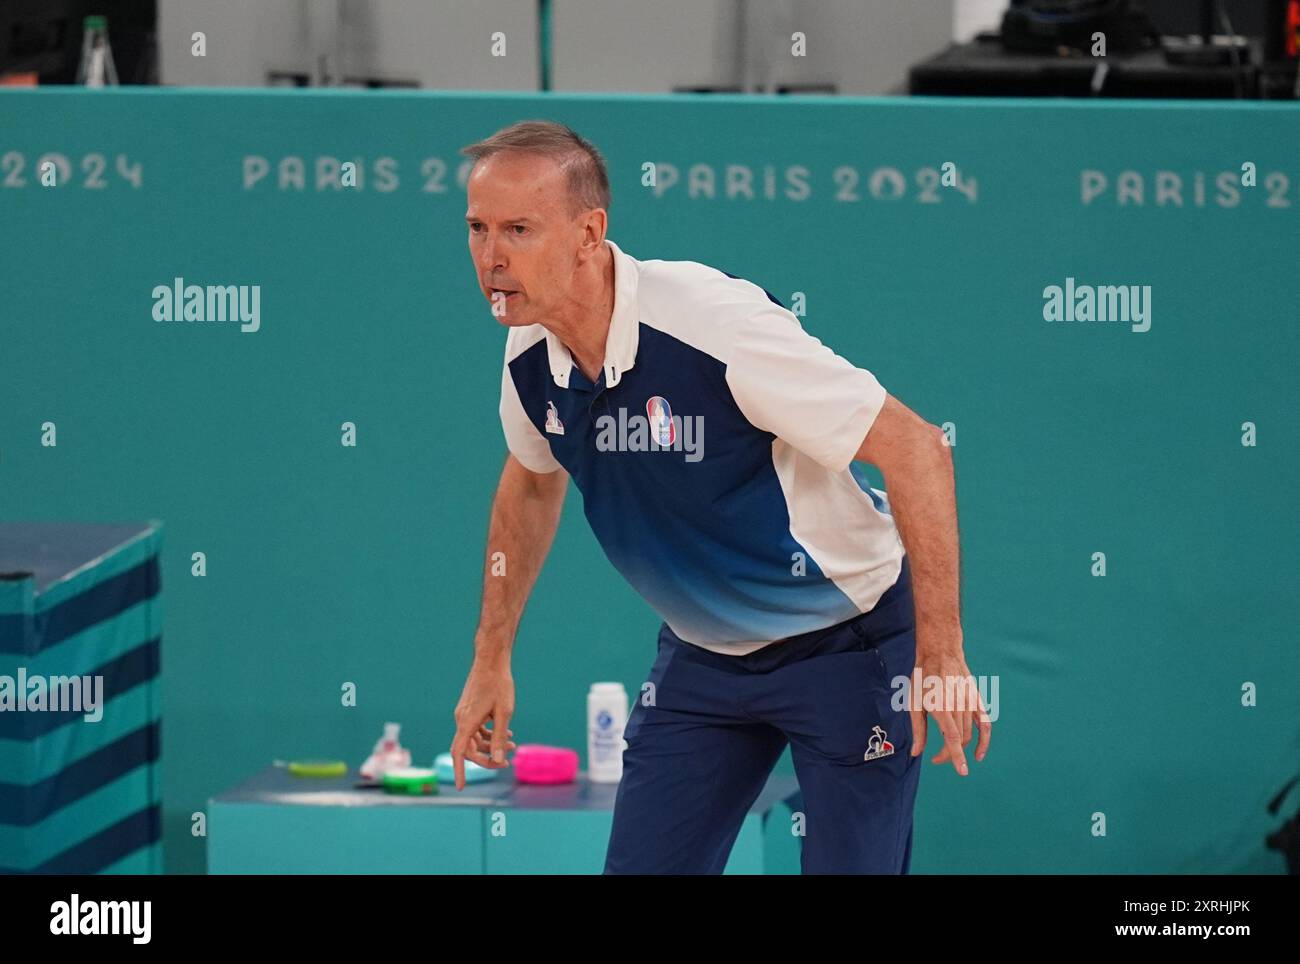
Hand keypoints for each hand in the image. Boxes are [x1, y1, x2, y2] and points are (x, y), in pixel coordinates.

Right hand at [450, 657, 516, 790]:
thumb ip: (500, 737)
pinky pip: (476, 728)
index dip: (459, 771)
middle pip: (468, 748)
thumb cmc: (499, 684)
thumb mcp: (504, 713)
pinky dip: (488, 734)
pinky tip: (506, 732)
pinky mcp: (469, 708)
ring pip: (474, 738)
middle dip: (486, 758)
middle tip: (506, 763)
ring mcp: (464, 713)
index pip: (458, 753)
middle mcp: (461, 719)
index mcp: (466, 722)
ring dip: (490, 745)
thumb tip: (497, 759)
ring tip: (513, 743)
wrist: (491, 660)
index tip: (460, 787)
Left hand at [908, 645, 990, 775]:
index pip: (953, 738)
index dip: (956, 756)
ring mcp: (970, 703)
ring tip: (948, 753)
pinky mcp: (977, 700)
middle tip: (936, 758)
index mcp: (941, 706)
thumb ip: (918, 730)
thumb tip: (916, 753)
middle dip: (949, 754)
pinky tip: (979, 753)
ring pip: (969, 734)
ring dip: (960, 747)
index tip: (962, 772)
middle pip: (960, 739)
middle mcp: (958, 706)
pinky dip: (984, 740)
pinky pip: (985, 724)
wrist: (941, 653)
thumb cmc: (923, 677)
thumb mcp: (913, 702)